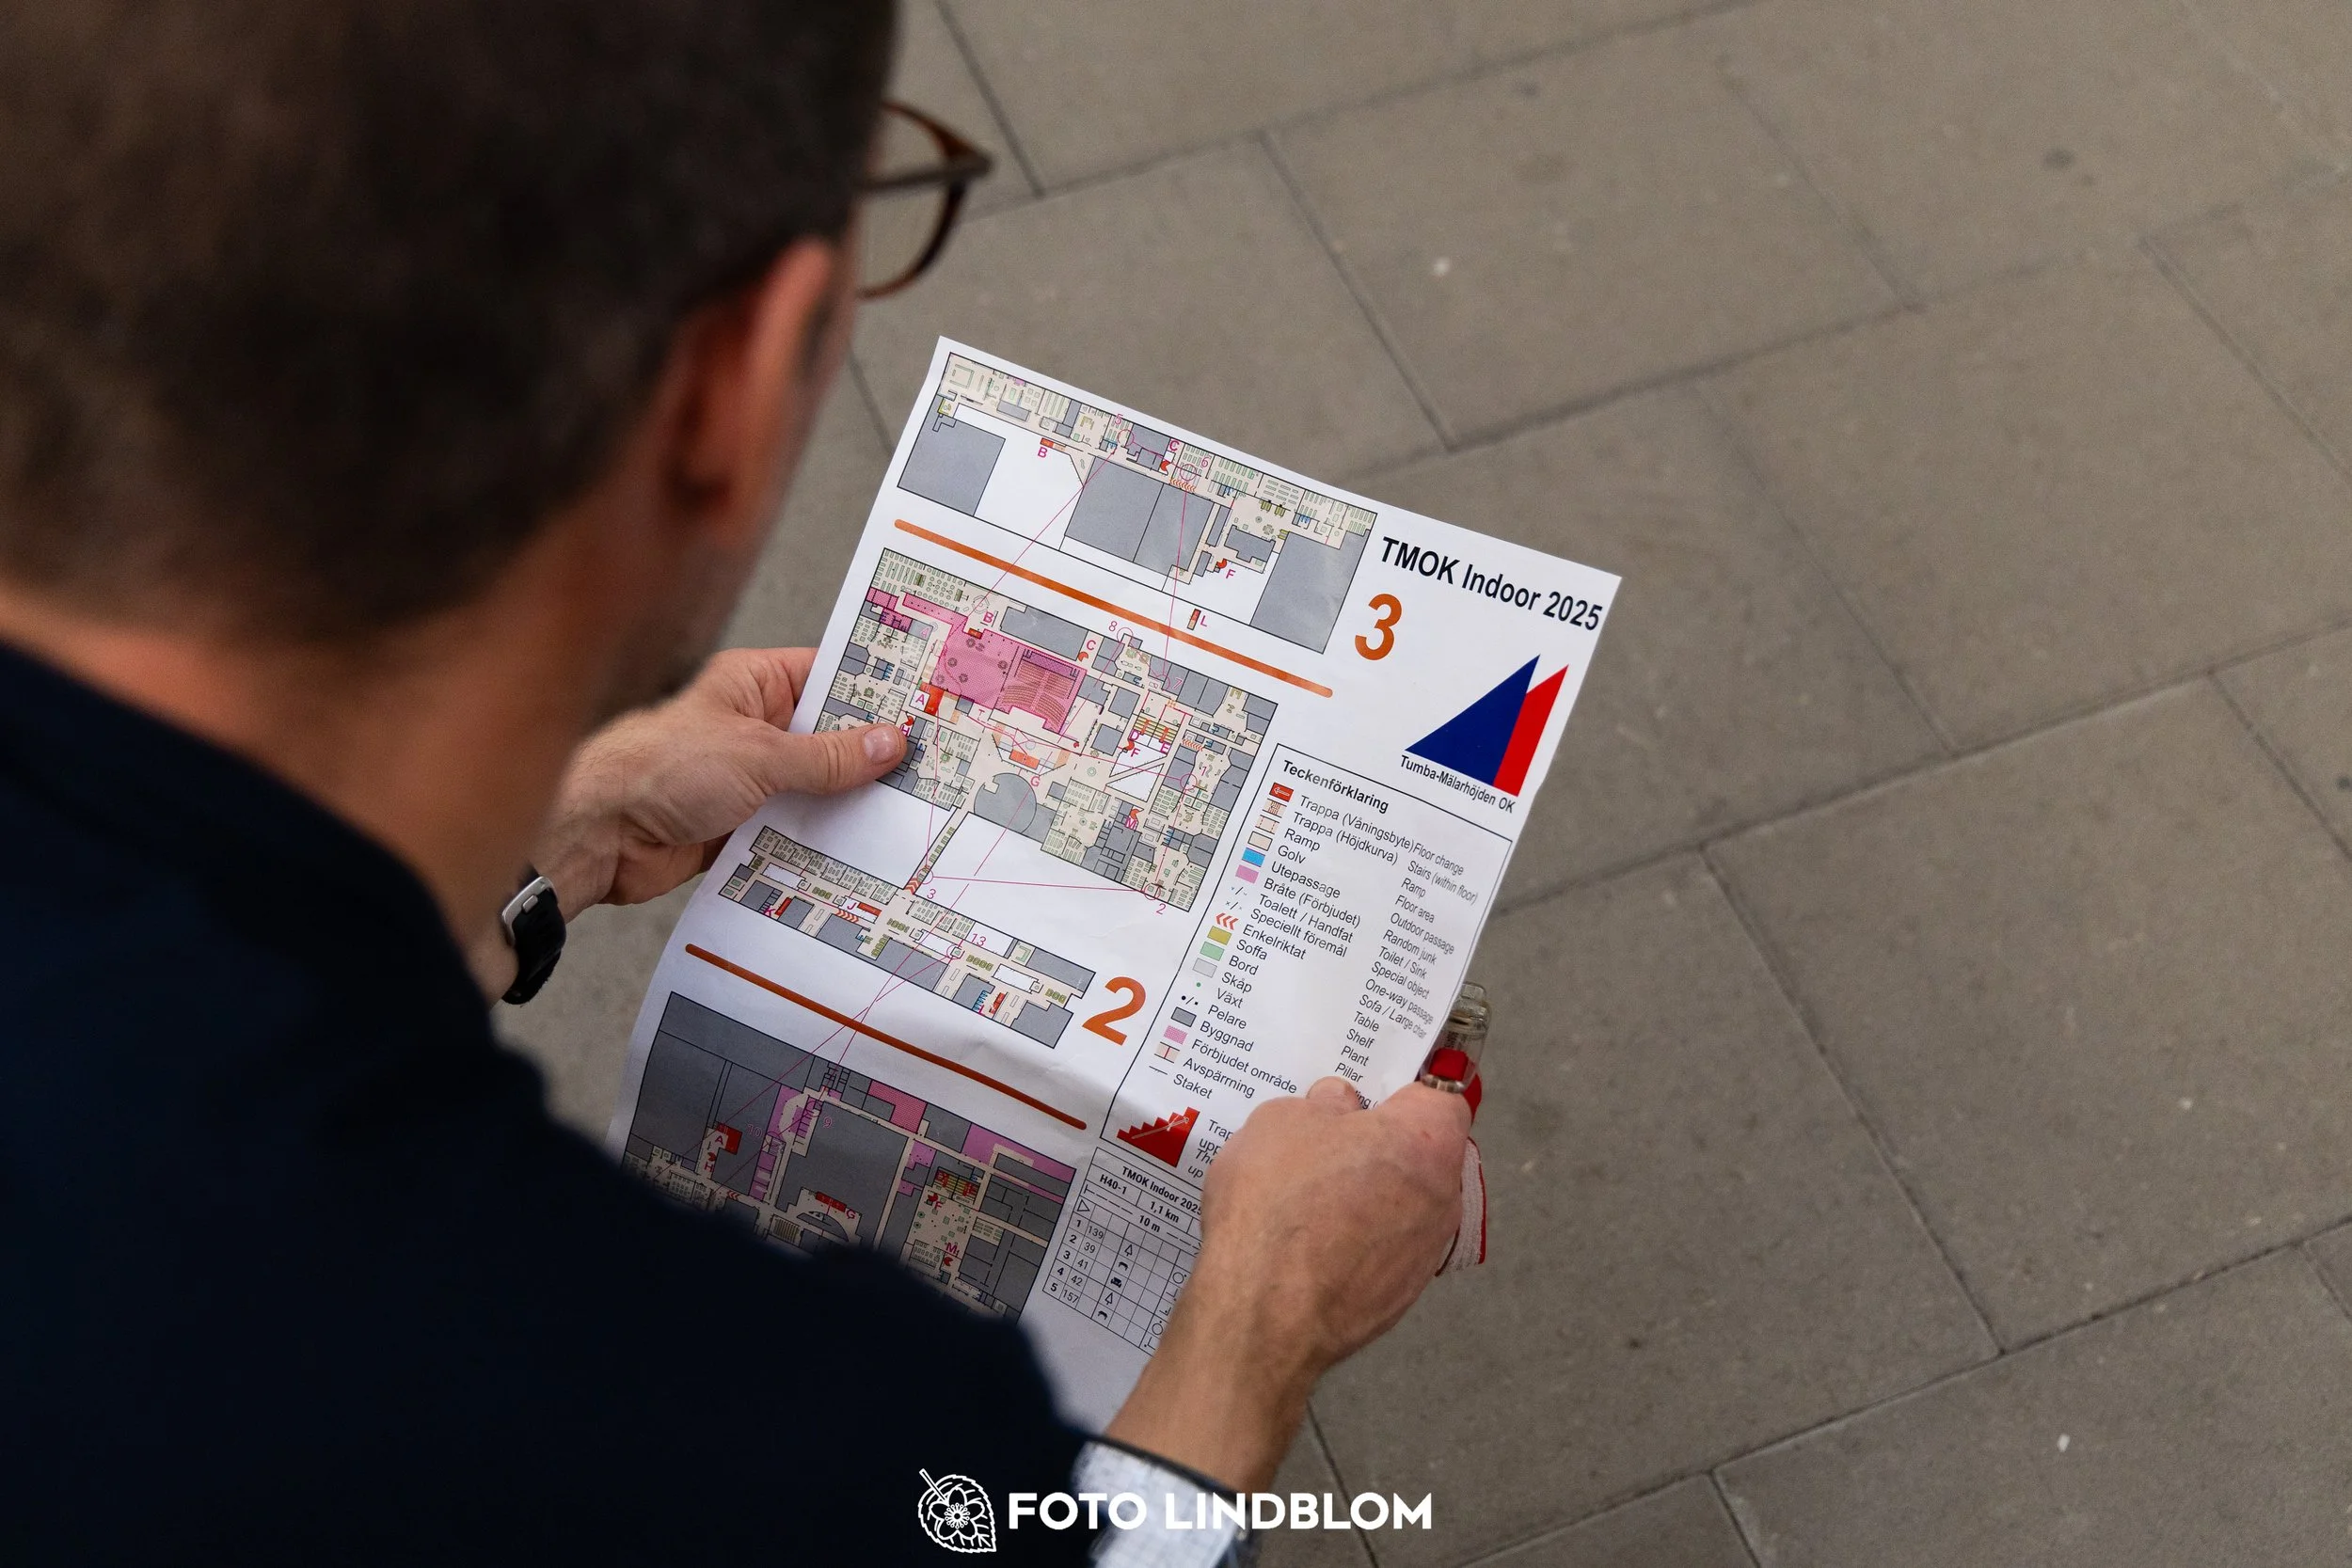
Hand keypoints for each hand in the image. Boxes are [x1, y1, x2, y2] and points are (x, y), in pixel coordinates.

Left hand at [473, 648, 903, 997]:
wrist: (597, 836)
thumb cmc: (657, 770)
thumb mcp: (758, 755)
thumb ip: (826, 756)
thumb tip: (887, 744)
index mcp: (752, 685)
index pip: (828, 676)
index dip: (875, 691)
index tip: (925, 704)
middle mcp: (753, 726)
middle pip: (827, 738)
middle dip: (870, 756)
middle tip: (932, 768)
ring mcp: (748, 778)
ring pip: (815, 788)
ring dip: (847, 804)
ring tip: (909, 814)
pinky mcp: (741, 825)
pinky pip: (794, 830)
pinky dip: (820, 842)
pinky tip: (861, 853)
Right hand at [1105, 1078, 1469, 1489]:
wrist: (1264, 1312)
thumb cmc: (1277, 1201)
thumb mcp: (1282, 1120)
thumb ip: (1323, 1106)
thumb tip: (1341, 1107)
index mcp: (1426, 1139)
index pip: (1441, 1096)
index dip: (1405, 1090)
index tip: (1372, 1092)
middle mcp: (1444, 1195)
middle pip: (1423, 1154)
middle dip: (1383, 1146)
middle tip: (1328, 1143)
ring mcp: (1427, 1252)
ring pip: (1404, 1206)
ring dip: (1371, 1197)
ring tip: (1311, 1198)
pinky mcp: (1402, 1298)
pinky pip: (1384, 1252)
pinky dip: (1358, 1245)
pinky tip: (1310, 1246)